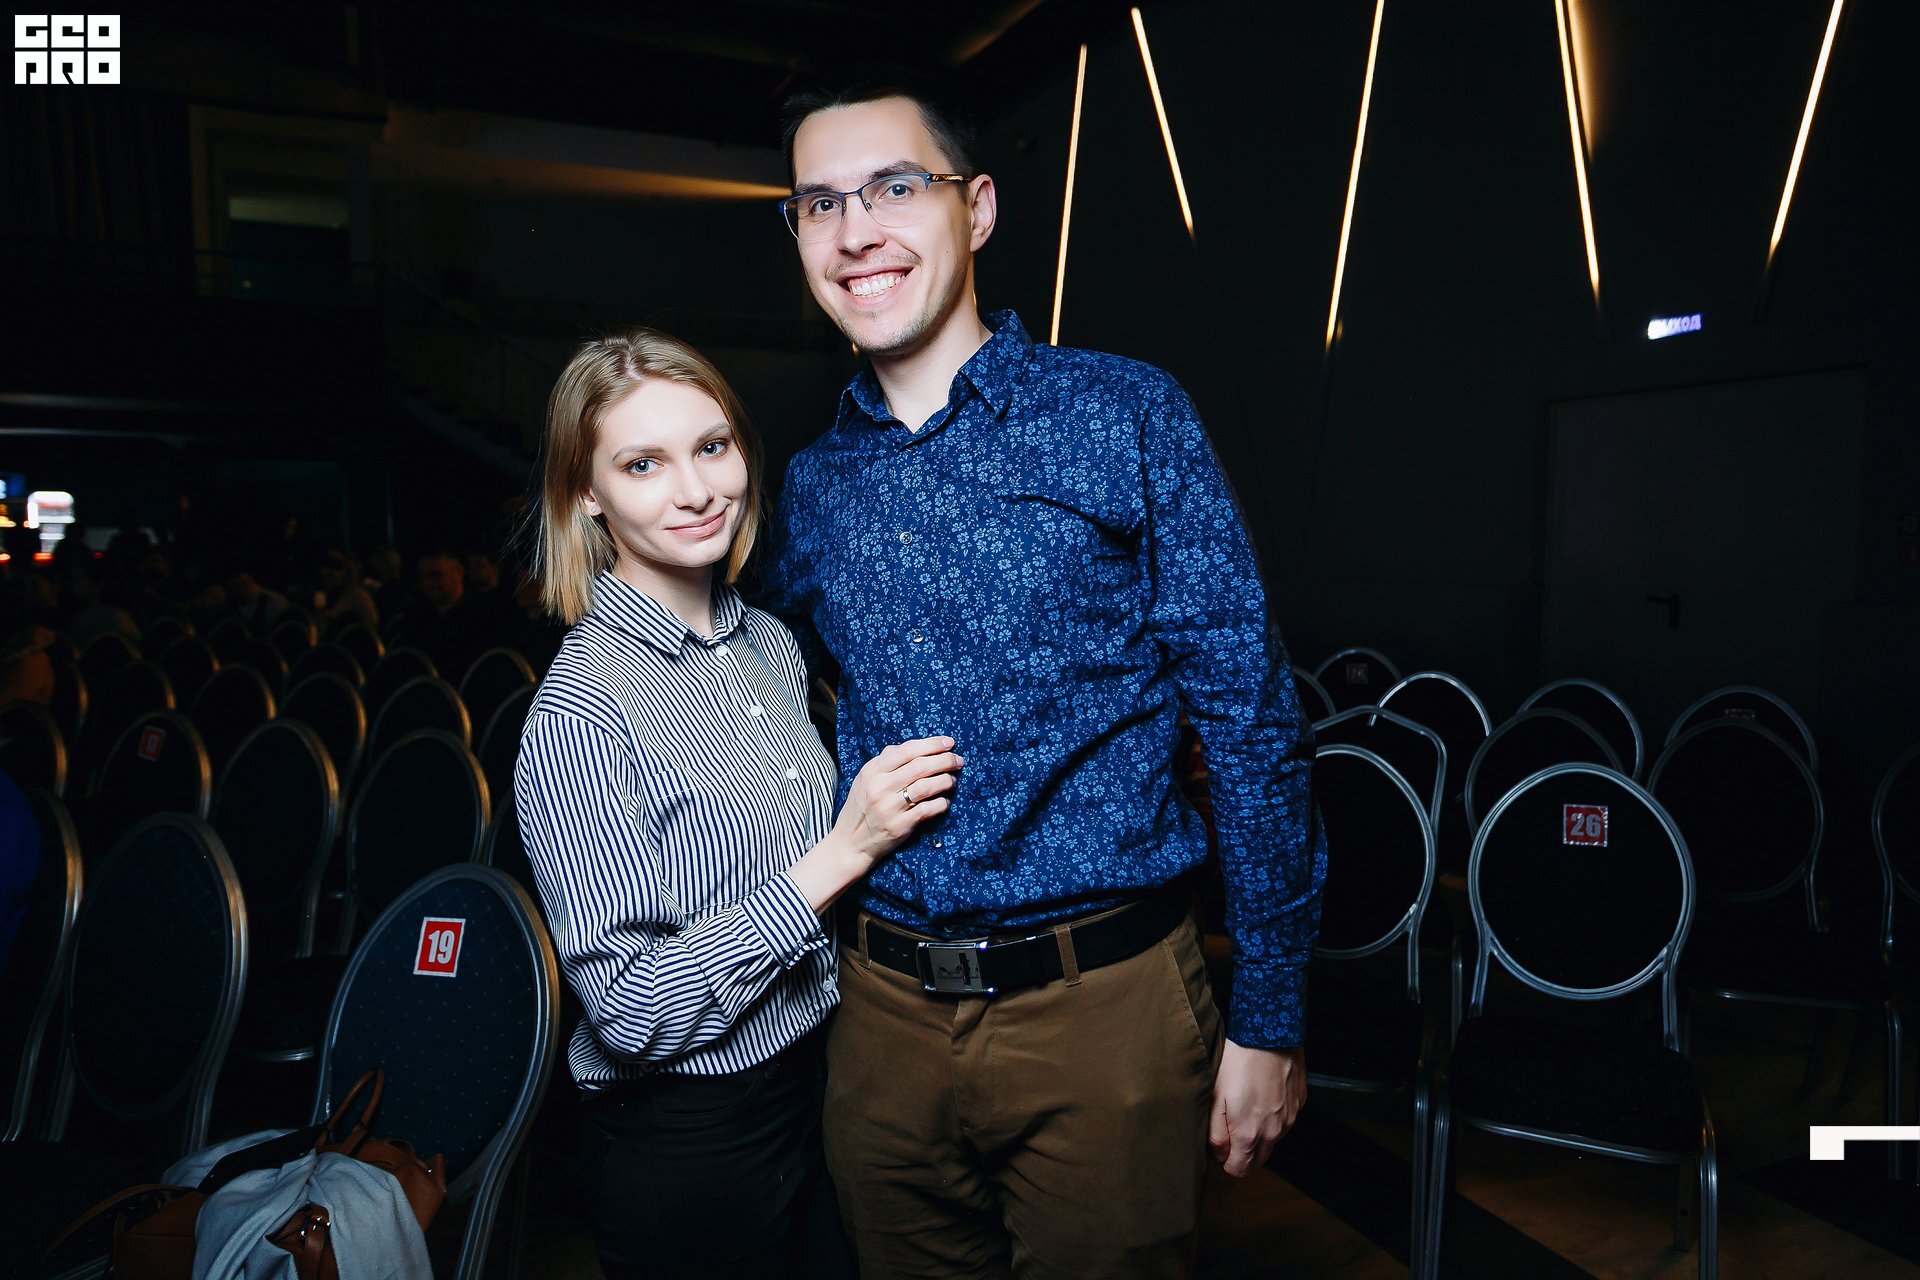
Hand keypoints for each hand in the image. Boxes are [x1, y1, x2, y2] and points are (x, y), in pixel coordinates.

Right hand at [831, 736, 964, 864]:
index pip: (907, 750)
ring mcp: (890, 807)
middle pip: (920, 766)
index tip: (949, 742)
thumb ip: (886, 761)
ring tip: (953, 780)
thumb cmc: (862, 807)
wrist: (851, 843)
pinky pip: (928, 810)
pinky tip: (945, 801)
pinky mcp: (900, 826)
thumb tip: (915, 747)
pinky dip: (941, 803)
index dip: (932, 744)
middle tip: (958, 760)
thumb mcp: (865, 779)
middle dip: (945, 760)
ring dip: (946, 780)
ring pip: (926, 786)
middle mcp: (880, 787)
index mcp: (872, 771)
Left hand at [1208, 1041, 1304, 1176]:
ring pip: (1272, 1141)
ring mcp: (1289, 1118)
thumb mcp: (1215, 1098)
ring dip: (1259, 1134)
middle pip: (1257, 1160)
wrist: (1269, 1034)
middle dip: (1243, 1153)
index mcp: (1250, 1135)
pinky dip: (1274, 1116)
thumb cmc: (1238, 1063)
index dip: (1226, 1162)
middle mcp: (1274, 1132)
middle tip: (1230, 1129)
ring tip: (1246, 1108)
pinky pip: (1285, 1121)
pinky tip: (1263, 1095)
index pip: (1239, 1170)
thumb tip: (1219, 1154)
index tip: (1220, 1147)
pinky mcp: (1298, 1103)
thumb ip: (1216, 1133)